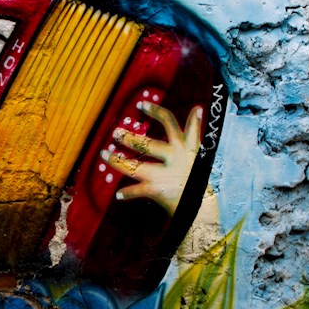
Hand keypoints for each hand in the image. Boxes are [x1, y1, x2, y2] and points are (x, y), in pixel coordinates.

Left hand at [101, 101, 202, 216]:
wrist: (204, 204)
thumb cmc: (196, 174)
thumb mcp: (198, 150)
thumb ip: (194, 130)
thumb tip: (197, 107)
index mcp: (184, 145)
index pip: (169, 122)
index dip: (155, 111)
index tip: (140, 104)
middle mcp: (175, 157)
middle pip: (148, 144)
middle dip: (129, 138)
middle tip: (115, 132)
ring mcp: (166, 174)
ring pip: (135, 166)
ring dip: (117, 161)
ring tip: (103, 154)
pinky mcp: (159, 190)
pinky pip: (138, 191)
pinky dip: (128, 193)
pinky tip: (118, 194)